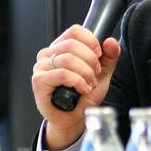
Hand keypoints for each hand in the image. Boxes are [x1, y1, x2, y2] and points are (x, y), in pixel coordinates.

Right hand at [32, 25, 119, 149]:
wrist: (74, 119)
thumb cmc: (83, 96)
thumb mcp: (101, 74)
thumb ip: (109, 57)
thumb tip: (111, 41)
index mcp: (61, 47)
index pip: (75, 31)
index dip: (91, 41)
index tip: (99, 55)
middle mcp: (48, 54)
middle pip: (72, 44)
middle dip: (90, 61)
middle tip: (95, 75)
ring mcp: (41, 67)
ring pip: (68, 59)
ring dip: (85, 74)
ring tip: (88, 84)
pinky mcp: (39, 81)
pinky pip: (62, 74)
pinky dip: (77, 81)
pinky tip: (82, 90)